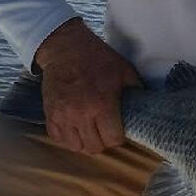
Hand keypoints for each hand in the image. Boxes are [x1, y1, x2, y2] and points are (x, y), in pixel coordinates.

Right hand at [33, 18, 141, 153]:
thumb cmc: (98, 58)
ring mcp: (63, 115)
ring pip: (75, 146)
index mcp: (103, 104)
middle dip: (102, 141)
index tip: (118, 130)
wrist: (66, 48)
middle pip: (94, 147)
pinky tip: (74, 127)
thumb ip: (136, 91)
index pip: (113, 139)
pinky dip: (66, 136)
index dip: (118, 137)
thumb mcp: (124, 71)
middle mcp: (82, 114)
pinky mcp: (50, 113)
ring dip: (84, 141)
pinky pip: (58, 138)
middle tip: (104, 130)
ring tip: (88, 130)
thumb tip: (145, 106)